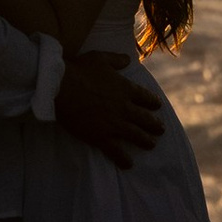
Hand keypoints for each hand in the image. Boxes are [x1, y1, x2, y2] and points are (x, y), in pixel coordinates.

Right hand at [54, 50, 164, 167]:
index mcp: (125, 89)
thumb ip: (116, 59)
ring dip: (145, 141)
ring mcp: (114, 124)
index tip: (158, 107)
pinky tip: (129, 164)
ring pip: (136, 136)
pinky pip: (116, 151)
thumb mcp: (100, 58)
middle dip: (154, 125)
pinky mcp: (101, 137)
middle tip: (161, 130)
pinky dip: (124, 159)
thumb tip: (128, 59)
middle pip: (145, 119)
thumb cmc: (79, 70)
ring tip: (151, 144)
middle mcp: (124, 108)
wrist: (61, 87)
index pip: (145, 97)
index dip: (153, 103)